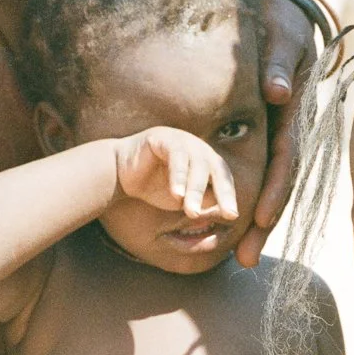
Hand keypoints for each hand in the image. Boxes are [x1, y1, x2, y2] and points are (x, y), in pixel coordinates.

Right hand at [113, 127, 238, 218]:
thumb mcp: (183, 200)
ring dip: (196, 190)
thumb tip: (223, 210)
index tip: (232, 216)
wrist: (121, 173)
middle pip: (216, 169)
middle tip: (226, 214)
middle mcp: (197, 148)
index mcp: (206, 161)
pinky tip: (176, 195)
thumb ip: (202, 202)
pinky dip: (178, 177)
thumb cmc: (154, 187)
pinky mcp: (163, 138)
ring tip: (192, 212)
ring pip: (197, 165)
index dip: (229, 196)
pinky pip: (176, 157)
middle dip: (223, 193)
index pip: (223, 178)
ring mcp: (181, 140)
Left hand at [235, 0, 315, 267]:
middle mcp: (291, 130)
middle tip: (244, 260)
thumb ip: (279, 61)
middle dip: (264, 226)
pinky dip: (248, 200)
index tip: (263, 221)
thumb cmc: (281, 20)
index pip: (286, 160)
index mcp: (295, 113)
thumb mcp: (283, 34)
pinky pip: (258, 173)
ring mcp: (279, 134)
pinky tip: (231, 226)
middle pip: (279, 186)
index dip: (275, 192)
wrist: (282, 9)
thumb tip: (276, 93)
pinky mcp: (266, 134)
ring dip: (257, 225)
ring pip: (269, 187)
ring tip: (239, 258)